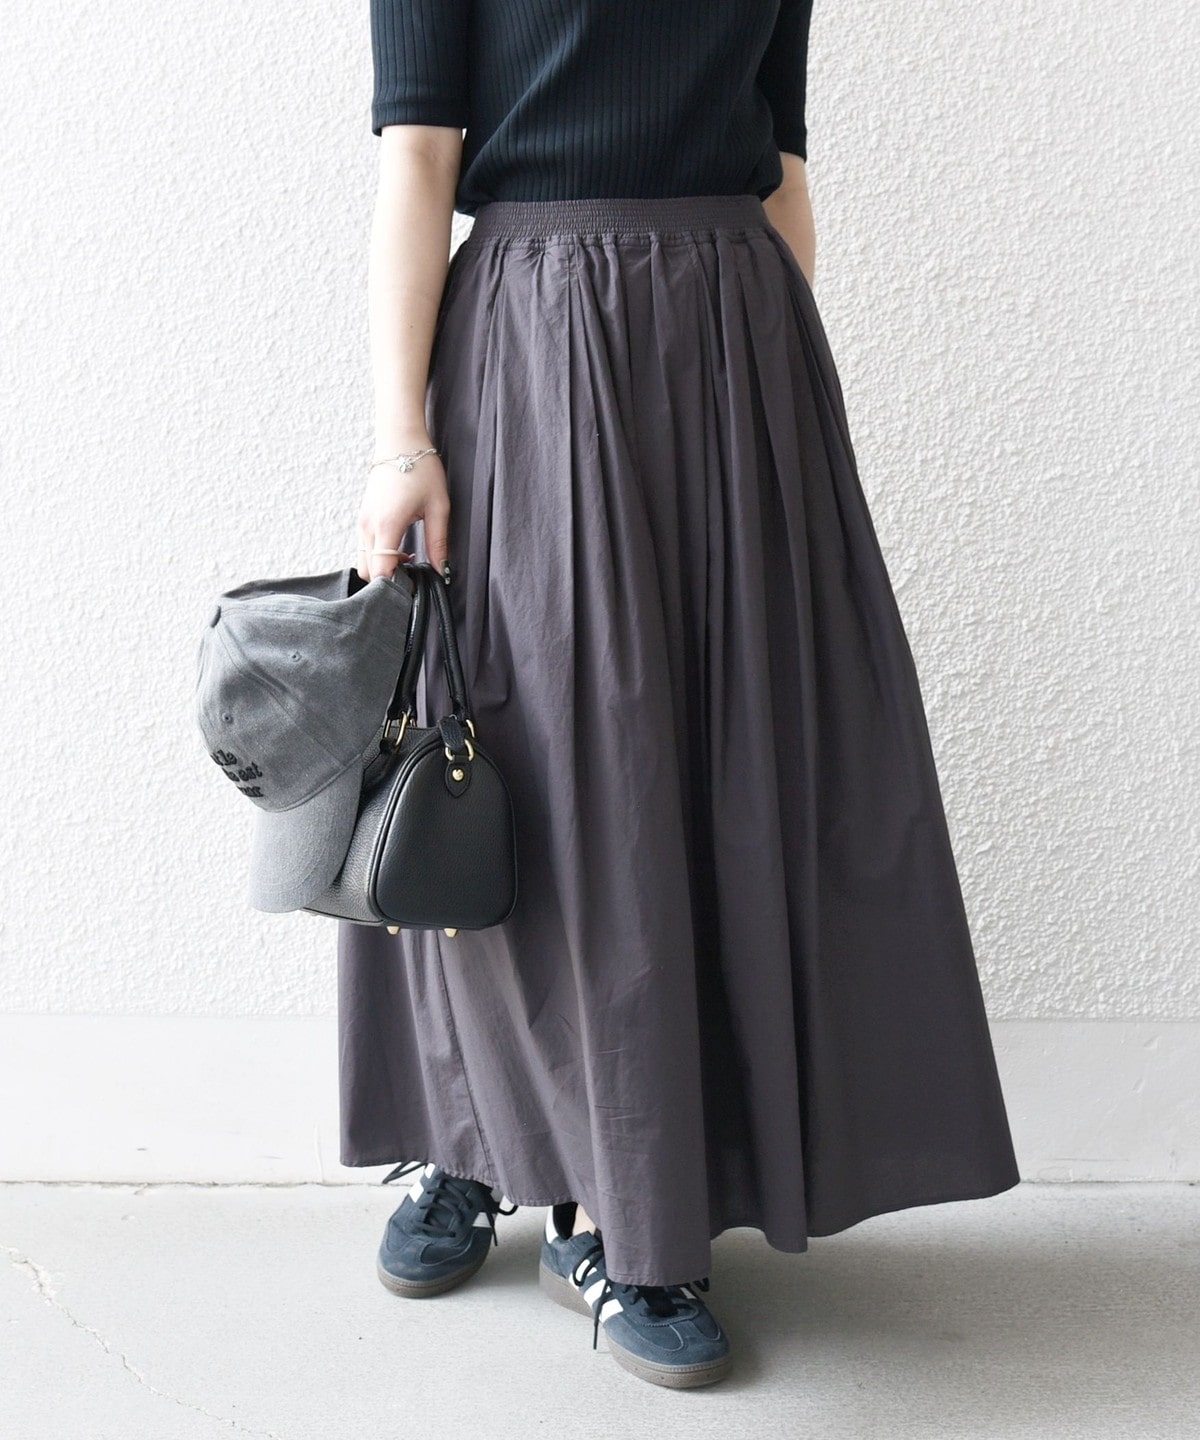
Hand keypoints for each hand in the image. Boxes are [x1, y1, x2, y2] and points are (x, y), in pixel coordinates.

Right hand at [356, 448, 450, 582]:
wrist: (401, 441)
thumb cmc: (421, 470)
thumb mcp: (439, 508)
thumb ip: (439, 543)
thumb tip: (443, 571)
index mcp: (386, 525)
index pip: (380, 571)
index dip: (395, 585)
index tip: (414, 585)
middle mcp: (368, 526)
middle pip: (368, 571)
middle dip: (388, 579)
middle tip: (413, 575)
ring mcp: (362, 521)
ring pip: (364, 560)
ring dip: (384, 566)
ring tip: (409, 559)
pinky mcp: (363, 517)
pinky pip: (365, 547)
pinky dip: (379, 555)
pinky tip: (400, 547)